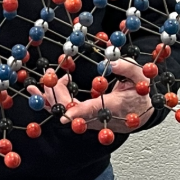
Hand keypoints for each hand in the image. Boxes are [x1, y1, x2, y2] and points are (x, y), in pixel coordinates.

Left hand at [27, 60, 151, 133]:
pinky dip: (56, 100)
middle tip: (43, 81)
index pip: (93, 111)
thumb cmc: (141, 93)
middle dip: (55, 98)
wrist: (143, 111)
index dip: (77, 113)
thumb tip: (110, 61)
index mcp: (113, 107)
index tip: (64, 116)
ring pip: (68, 112)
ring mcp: (91, 119)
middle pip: (73, 111)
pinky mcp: (87, 117)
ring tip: (35, 87)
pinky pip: (69, 110)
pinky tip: (47, 89)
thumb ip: (127, 68)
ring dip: (51, 99)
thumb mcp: (140, 76)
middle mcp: (99, 116)